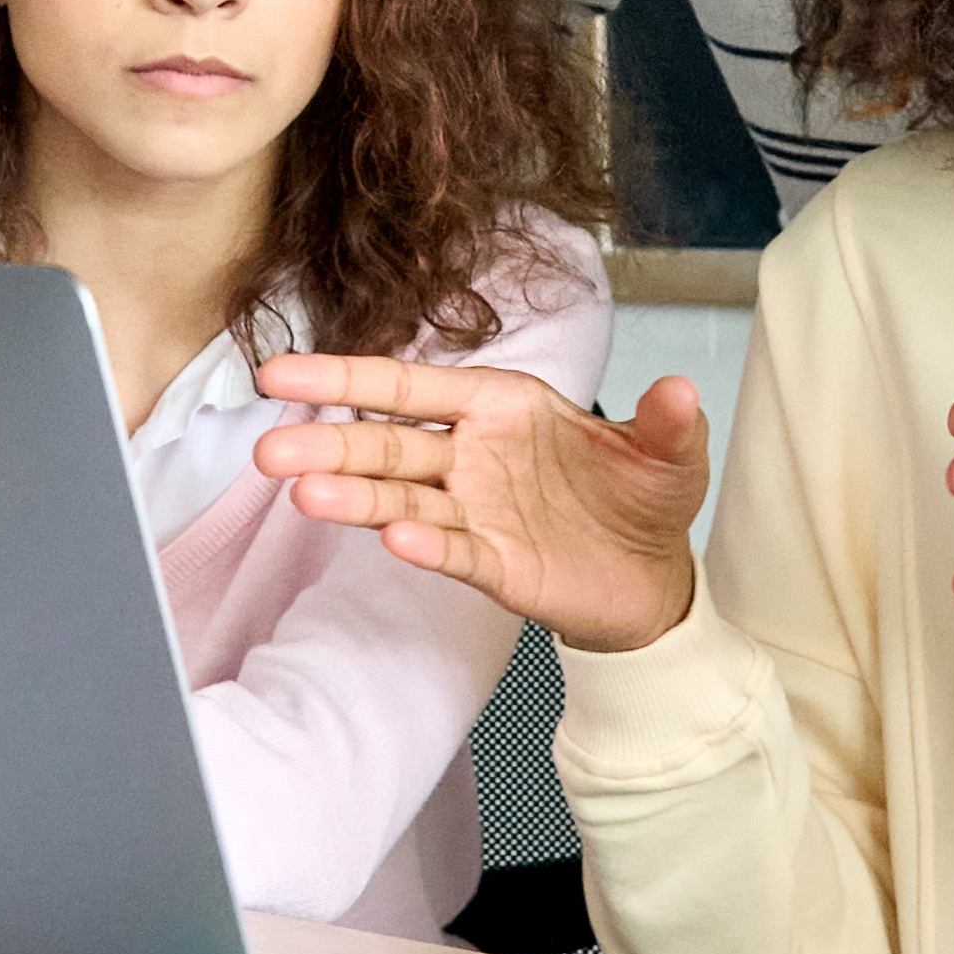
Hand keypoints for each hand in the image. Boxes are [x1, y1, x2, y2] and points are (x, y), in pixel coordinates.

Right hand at [248, 355, 714, 653]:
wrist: (655, 578)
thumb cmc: (641, 498)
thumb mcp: (670, 454)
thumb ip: (669, 422)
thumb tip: (681, 389)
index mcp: (501, 407)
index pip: (410, 386)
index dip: (346, 377)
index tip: (282, 374)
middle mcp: (474, 456)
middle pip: (387, 444)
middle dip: (330, 443)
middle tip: (272, 449)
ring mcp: (476, 512)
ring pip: (403, 500)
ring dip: (358, 498)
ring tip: (308, 495)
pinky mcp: (494, 565)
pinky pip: (454, 552)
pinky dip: (428, 546)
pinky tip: (396, 538)